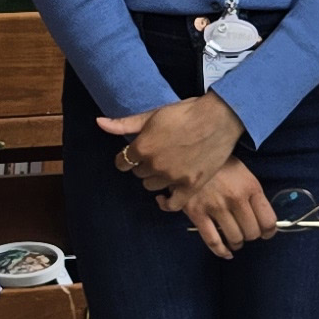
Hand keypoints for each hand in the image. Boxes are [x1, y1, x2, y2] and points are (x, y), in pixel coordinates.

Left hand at [97, 92, 241, 198]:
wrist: (219, 118)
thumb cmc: (186, 113)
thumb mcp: (152, 115)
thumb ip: (124, 124)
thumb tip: (99, 123)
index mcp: (143, 147)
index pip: (122, 162)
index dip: (128, 157)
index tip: (136, 154)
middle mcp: (155, 165)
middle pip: (138, 174)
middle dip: (144, 165)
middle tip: (158, 154)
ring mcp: (173, 178)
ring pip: (152, 186)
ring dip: (156, 178)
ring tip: (168, 166)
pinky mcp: (190, 186)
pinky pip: (172, 204)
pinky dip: (167, 202)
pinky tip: (166, 196)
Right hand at [170, 160, 278, 259]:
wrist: (189, 154)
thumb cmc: (220, 165)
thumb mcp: (243, 173)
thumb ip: (253, 194)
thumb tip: (262, 219)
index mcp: (250, 187)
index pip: (268, 221)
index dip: (269, 232)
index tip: (265, 233)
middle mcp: (236, 199)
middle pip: (252, 233)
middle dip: (251, 236)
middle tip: (246, 232)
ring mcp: (216, 207)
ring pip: (234, 238)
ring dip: (237, 243)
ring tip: (235, 239)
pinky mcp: (197, 213)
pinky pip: (212, 241)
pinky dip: (221, 251)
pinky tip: (226, 253)